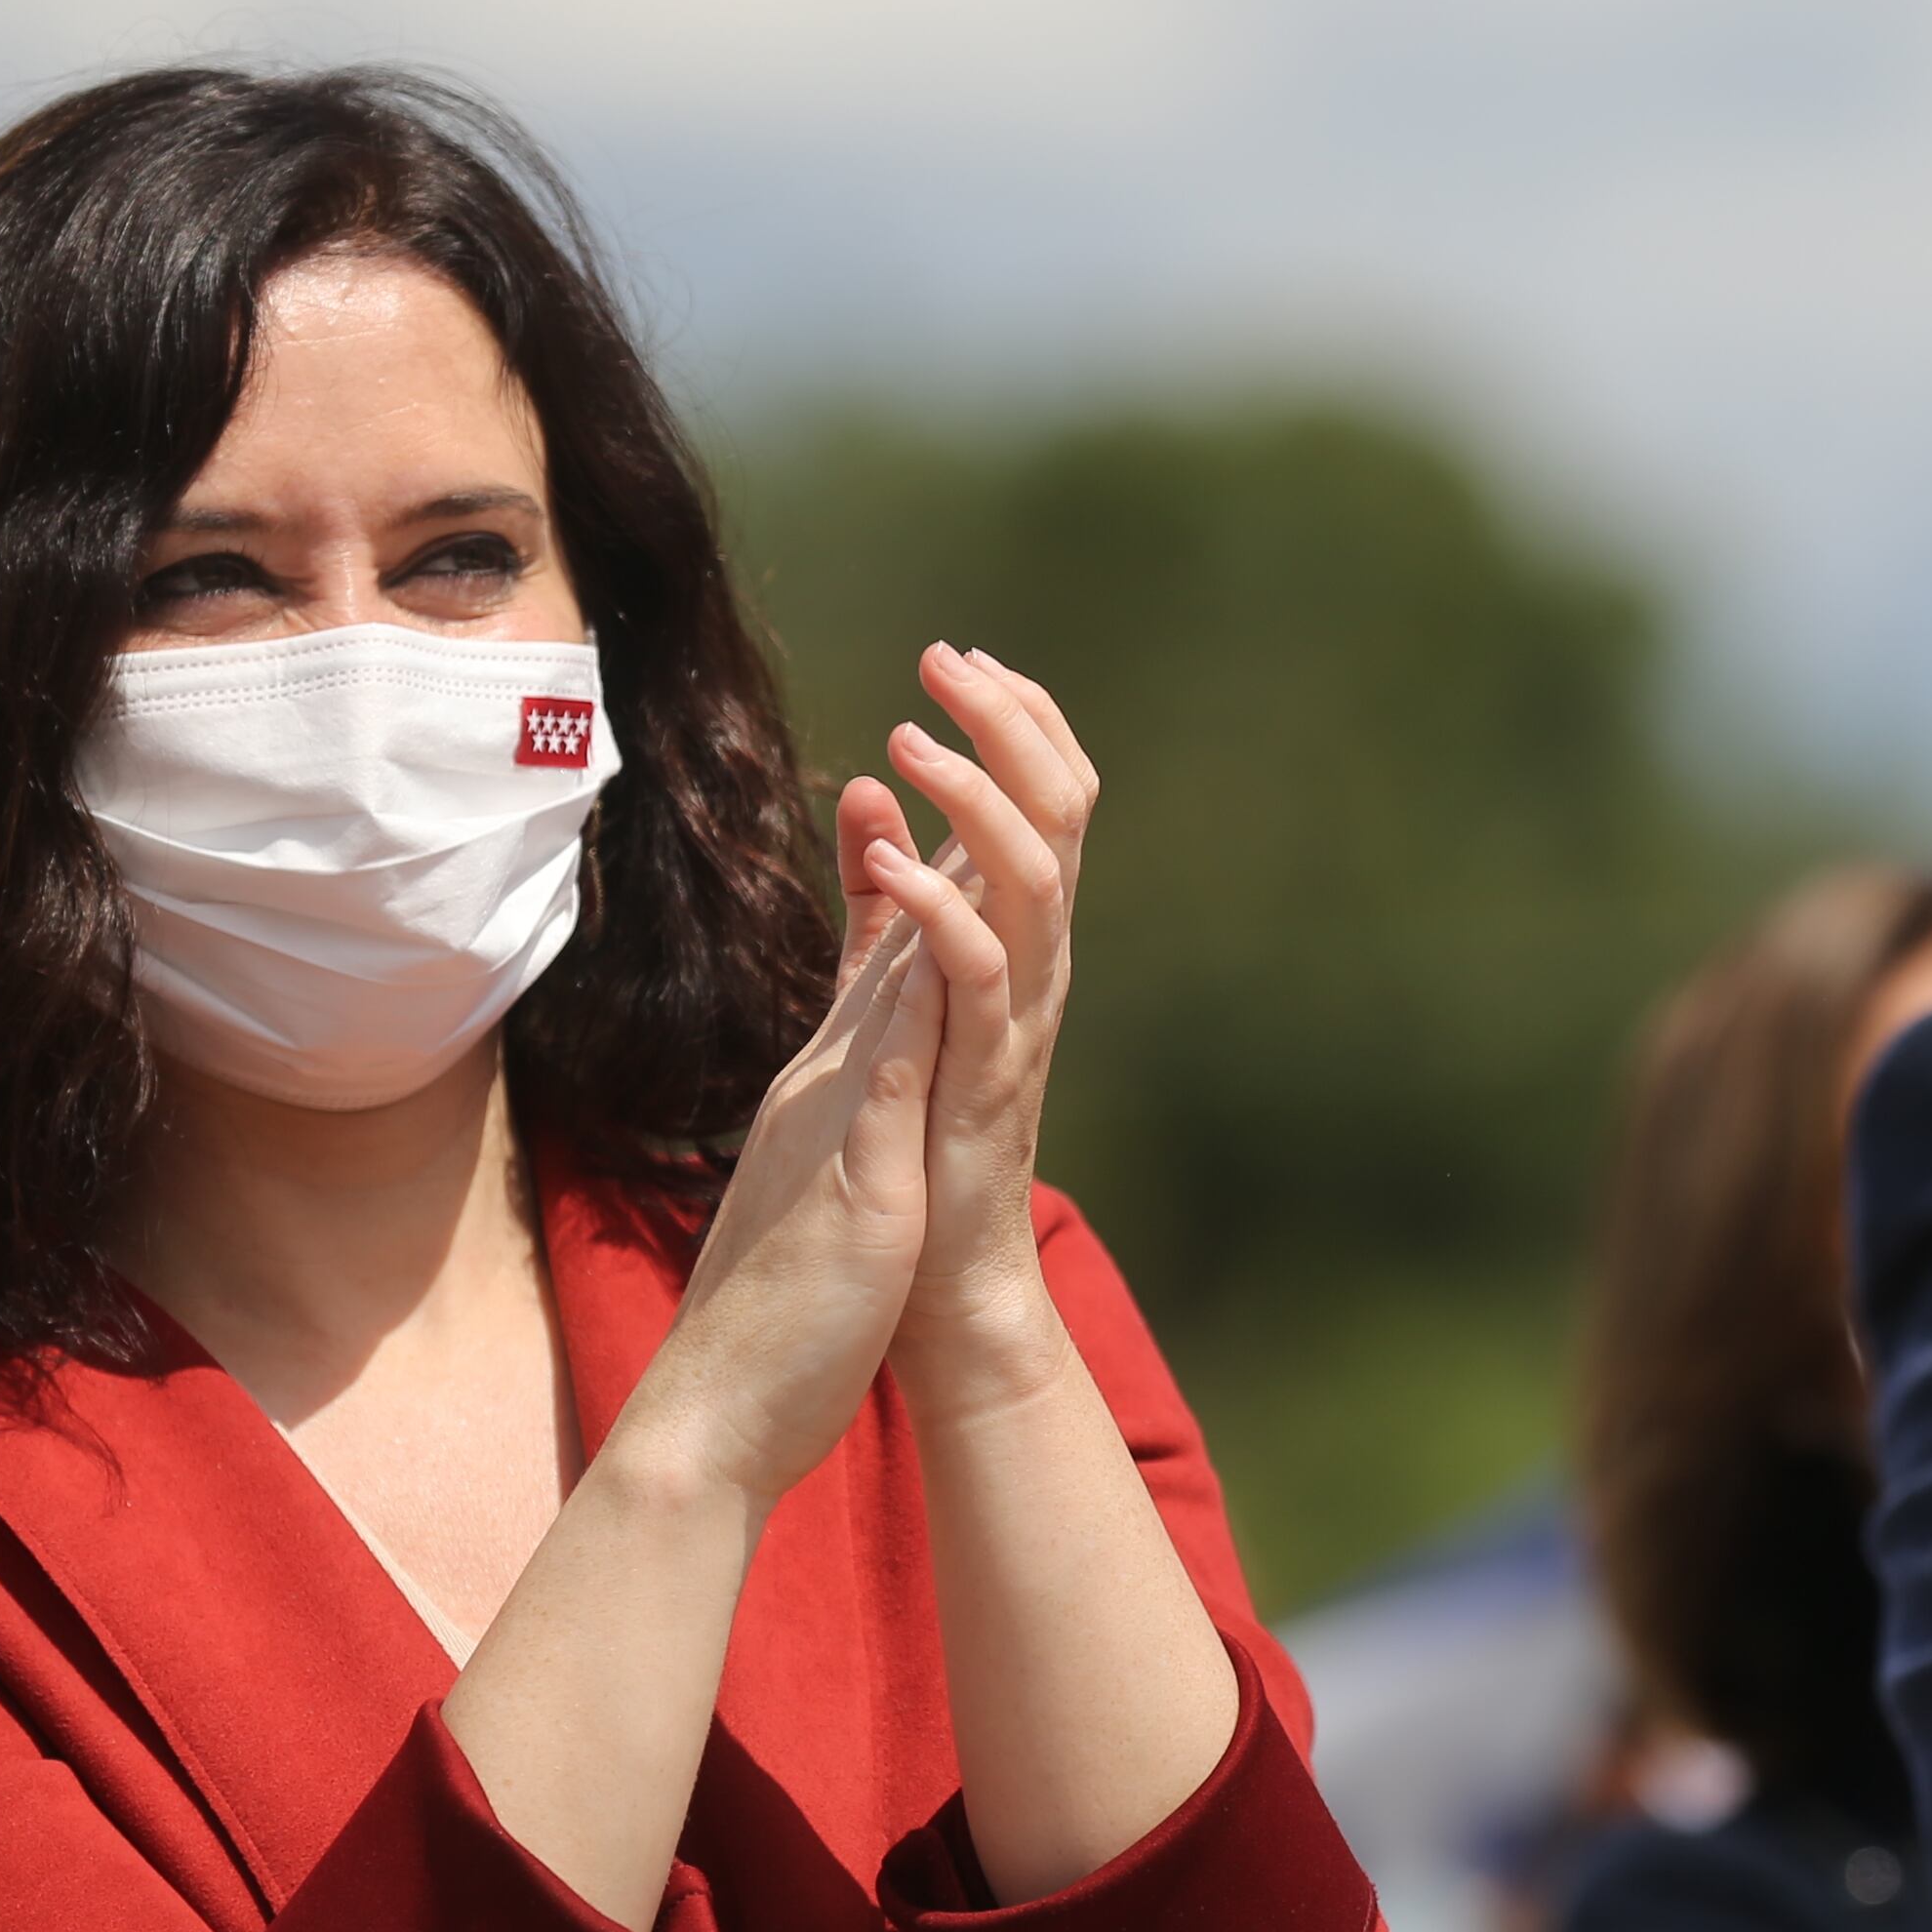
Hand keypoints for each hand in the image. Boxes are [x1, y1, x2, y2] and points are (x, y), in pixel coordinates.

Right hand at [610, 831, 948, 1505]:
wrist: (721, 1409)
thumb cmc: (780, 1308)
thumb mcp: (822, 1177)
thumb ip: (840, 1106)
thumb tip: (866, 1046)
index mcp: (828, 1089)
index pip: (885, 959)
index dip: (918, 871)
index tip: (948, 787)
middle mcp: (825, 1086)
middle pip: (889, 943)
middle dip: (928, 842)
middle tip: (952, 735)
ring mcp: (835, 1125)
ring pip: (888, 985)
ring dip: (924, 892)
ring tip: (955, 798)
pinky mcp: (853, 1180)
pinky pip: (887, 1075)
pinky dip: (913, 1006)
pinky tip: (944, 945)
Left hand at [850, 643, 1097, 1405]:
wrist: (938, 1276)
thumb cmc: (918, 1136)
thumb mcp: (895, 986)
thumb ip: (890, 896)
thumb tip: (873, 797)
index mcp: (1017, 935)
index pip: (1044, 797)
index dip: (1015, 719)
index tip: (960, 655)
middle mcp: (1038, 962)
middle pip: (1058, 810)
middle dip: (1008, 723)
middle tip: (947, 657)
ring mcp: (1022, 1016)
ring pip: (1035, 876)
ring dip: (975, 797)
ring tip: (911, 736)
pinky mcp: (987, 1073)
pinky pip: (981, 975)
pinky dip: (941, 911)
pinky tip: (890, 865)